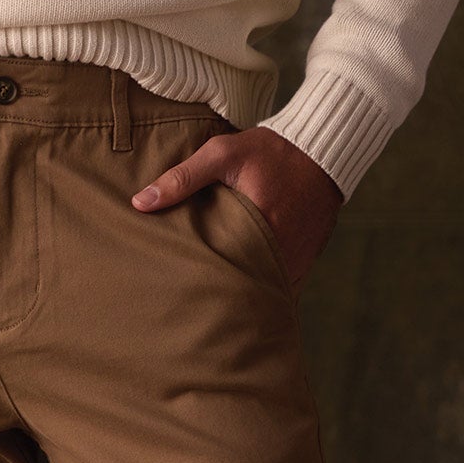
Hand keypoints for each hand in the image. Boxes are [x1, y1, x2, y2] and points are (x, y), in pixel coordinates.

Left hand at [131, 126, 343, 293]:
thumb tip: (140, 203)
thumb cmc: (270, 150)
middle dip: (222, 300)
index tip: (181, 296)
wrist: (323, 151)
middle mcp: (280, 252)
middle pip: (244, 291)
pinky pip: (282, 289)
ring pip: (263, 294)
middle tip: (194, 311)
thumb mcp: (222, 154)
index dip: (203, 288)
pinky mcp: (305, 263)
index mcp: (258, 228)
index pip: (225, 272)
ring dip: (243, 298)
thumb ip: (182, 178)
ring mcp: (295, 261)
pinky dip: (264, 292)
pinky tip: (245, 296)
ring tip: (216, 309)